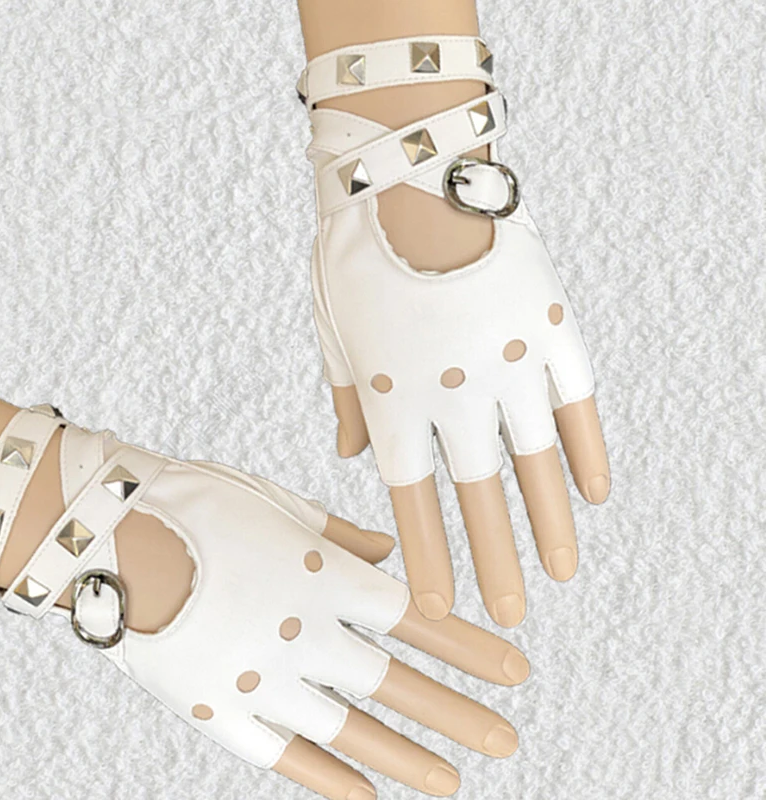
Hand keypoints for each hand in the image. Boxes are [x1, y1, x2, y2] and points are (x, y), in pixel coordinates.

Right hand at [0, 405, 527, 798]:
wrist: (108, 534)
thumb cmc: (196, 504)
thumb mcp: (278, 503)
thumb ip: (341, 534)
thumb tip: (389, 551)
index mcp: (324, 576)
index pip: (418, 619)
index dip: (471, 647)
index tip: (516, 670)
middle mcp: (307, 633)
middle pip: (398, 682)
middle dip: (458, 712)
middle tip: (508, 738)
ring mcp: (264, 678)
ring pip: (353, 730)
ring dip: (409, 757)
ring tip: (456, 781)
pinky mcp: (220, 711)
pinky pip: (285, 755)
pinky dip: (330, 779)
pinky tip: (369, 799)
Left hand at [301, 35, 610, 624]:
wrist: (408, 169)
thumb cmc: (356, 250)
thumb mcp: (334, 328)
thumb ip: (349, 400)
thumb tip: (356, 459)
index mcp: (395, 396)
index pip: (413, 500)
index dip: (429, 557)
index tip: (440, 607)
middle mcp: (455, 393)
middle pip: (478, 497)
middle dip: (493, 562)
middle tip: (511, 619)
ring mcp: (510, 362)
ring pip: (535, 462)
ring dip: (549, 524)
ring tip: (562, 574)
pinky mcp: (551, 328)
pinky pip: (577, 403)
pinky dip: (588, 450)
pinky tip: (598, 496)